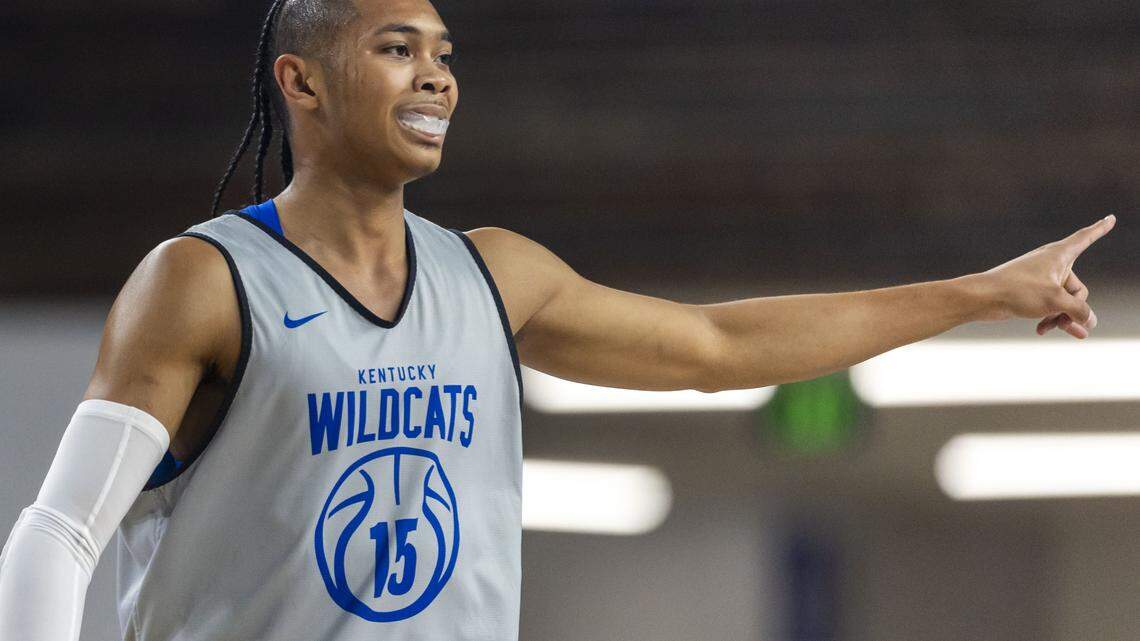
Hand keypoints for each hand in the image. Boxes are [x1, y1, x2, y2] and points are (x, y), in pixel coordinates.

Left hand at [975, 215, 1115, 338]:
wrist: (982, 298)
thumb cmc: (1017, 291)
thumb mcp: (1055, 301)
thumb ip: (1079, 311)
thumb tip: (1088, 322)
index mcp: (1059, 255)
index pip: (1085, 238)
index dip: (1100, 229)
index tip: (1111, 218)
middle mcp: (1052, 264)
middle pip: (1078, 290)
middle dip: (1074, 310)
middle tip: (1067, 324)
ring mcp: (1041, 280)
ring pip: (1064, 303)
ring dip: (1063, 318)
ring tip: (1056, 329)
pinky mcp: (1031, 294)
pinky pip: (1050, 308)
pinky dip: (1049, 319)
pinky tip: (1041, 331)